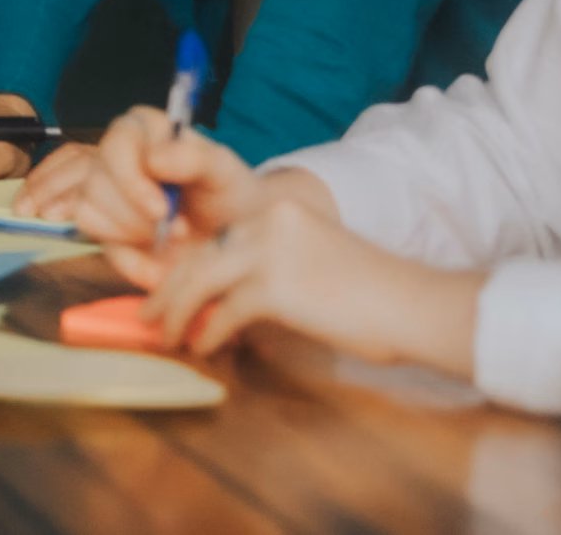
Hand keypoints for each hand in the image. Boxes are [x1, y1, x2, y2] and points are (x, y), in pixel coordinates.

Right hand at [27, 105, 267, 249]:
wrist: (235, 240)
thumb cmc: (230, 196)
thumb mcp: (225, 174)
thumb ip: (196, 158)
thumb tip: (154, 159)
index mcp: (145, 128)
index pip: (116, 142)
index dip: (132, 180)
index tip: (162, 210)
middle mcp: (117, 154)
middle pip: (96, 181)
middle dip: (136, 216)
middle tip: (179, 232)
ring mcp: (105, 190)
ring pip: (86, 210)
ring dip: (131, 233)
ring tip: (169, 240)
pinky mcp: (104, 226)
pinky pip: (97, 243)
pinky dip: (128, 259)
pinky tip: (158, 261)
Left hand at [129, 192, 483, 377]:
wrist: (412, 304)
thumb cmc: (371, 296)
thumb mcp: (312, 265)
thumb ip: (268, 272)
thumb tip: (221, 305)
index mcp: (278, 211)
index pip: (215, 237)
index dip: (184, 267)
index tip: (165, 291)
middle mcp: (268, 221)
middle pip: (198, 256)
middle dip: (166, 290)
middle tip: (147, 316)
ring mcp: (269, 251)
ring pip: (199, 281)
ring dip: (175, 313)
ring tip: (165, 337)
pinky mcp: (274, 287)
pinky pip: (222, 313)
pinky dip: (208, 333)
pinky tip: (204, 349)